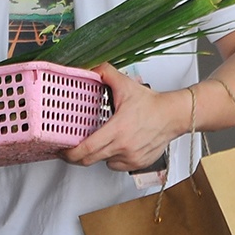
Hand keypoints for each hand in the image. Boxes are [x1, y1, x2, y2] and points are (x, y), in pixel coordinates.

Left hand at [62, 65, 193, 171]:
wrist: (174, 115)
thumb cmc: (152, 103)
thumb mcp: (126, 85)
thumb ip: (106, 73)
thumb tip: (91, 68)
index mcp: (117, 130)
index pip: (86, 149)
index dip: (70, 153)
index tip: (61, 150)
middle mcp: (124, 147)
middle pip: (90, 160)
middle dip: (76, 157)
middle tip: (69, 150)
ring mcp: (131, 157)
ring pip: (103, 162)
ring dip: (97, 155)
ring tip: (101, 141)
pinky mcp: (138, 163)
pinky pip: (117, 166)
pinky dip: (113, 158)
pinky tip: (117, 146)